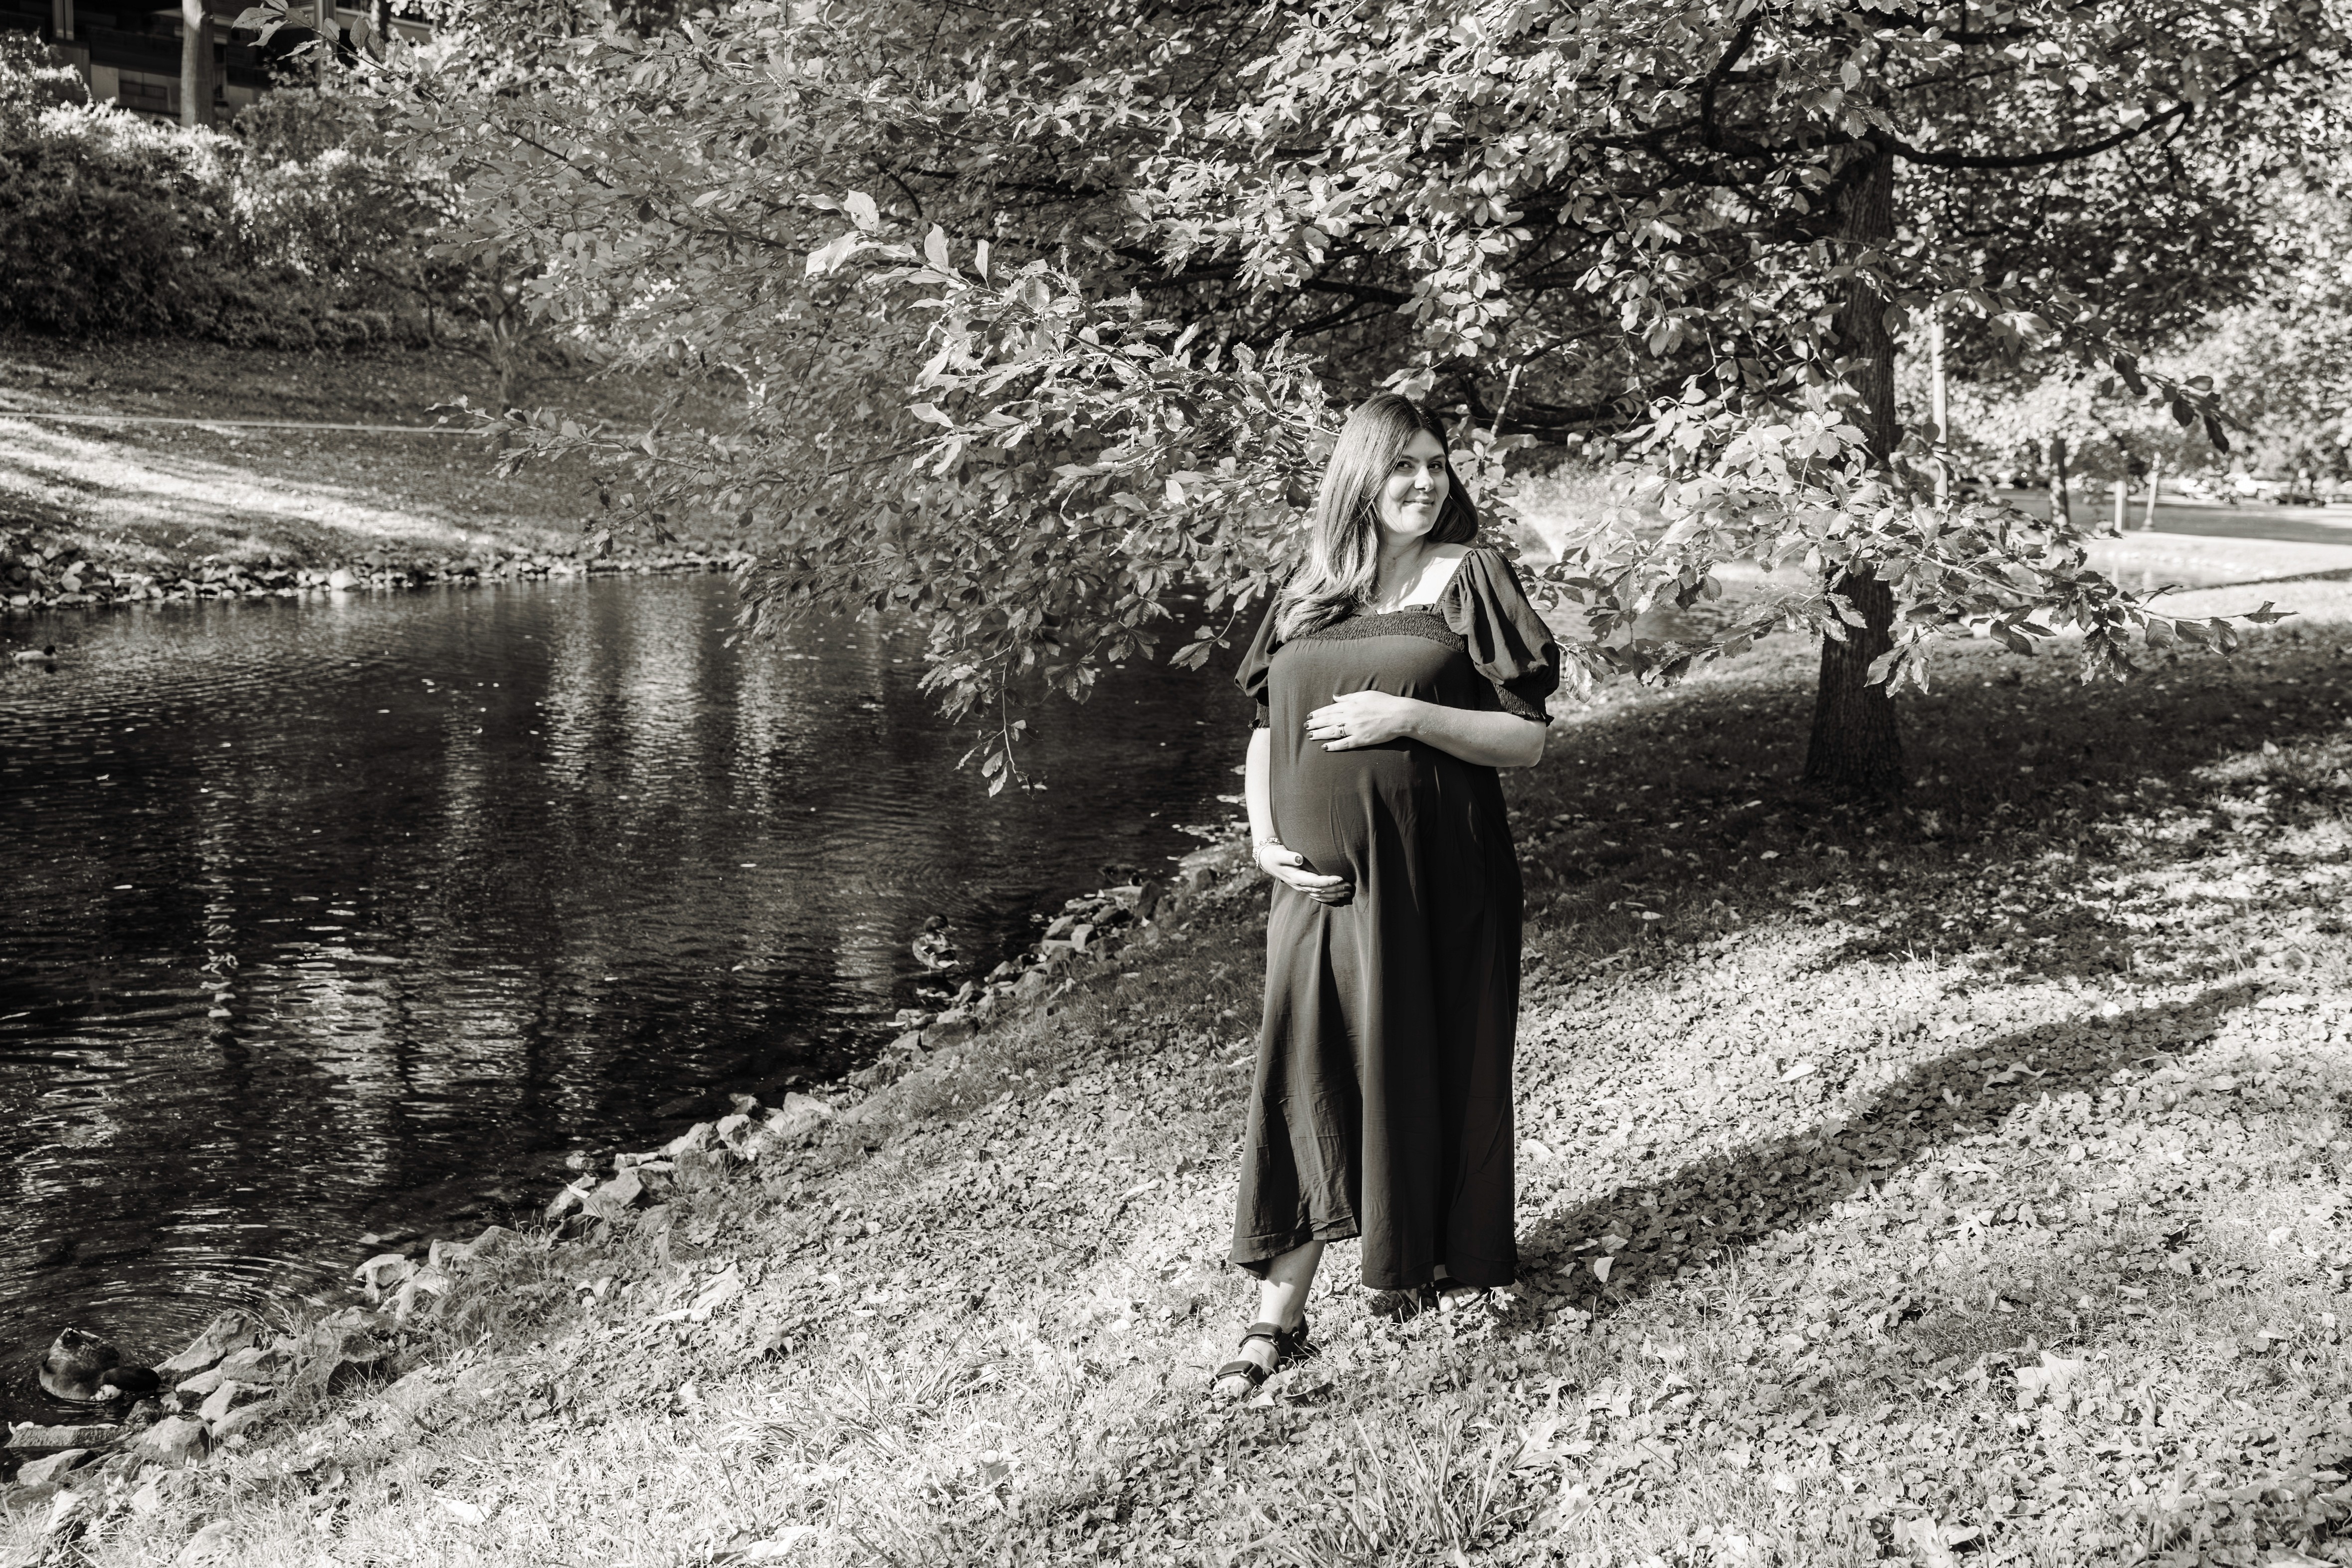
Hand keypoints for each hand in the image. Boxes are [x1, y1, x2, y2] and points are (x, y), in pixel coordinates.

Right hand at [1253, 841, 1352, 904]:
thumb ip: (1289, 856)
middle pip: (1321, 890)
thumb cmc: (1276, 855)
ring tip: (1347, 893)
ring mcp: (1301, 889)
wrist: (1269, 862)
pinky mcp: (1303, 888)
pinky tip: (1337, 898)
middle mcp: (1300, 885)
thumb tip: (1299, 858)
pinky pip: (1317, 896)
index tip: (1340, 878)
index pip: (1315, 881)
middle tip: (1349, 886)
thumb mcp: (1280, 854)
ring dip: (1334, 895)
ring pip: (1320, 895)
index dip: (1328, 881)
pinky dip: (1327, 898)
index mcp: (1296, 877)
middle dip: (1336, 889)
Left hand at [1305, 689, 1421, 750]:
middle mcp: (1350, 716)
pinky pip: (1344, 744)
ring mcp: (1355, 729)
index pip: (1329, 709)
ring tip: (1310, 736)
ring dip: (1320, 734)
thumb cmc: (1384, 702)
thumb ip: (1348, 697)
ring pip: (1332, 732)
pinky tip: (1324, 747)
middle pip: (1328, 721)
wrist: (1400, 715)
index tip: (1309, 716)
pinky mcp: (1361, 740)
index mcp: (1350, 705)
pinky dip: (1333, 746)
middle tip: (1306, 727)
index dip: (1318, 713)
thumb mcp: (1365, 695)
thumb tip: (1335, 697)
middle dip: (1315, 724)